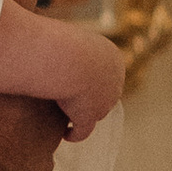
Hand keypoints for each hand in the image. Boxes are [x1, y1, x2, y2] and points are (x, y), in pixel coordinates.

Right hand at [48, 19, 125, 142]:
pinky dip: (75, 134)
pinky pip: (83, 131)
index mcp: (113, 58)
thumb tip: (56, 41)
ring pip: (96, 113)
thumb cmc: (59, 40)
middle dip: (92, 100)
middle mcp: (114, 82)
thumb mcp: (67, 36)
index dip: (92, 79)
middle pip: (105, 95)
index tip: (76, 82)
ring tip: (67, 118)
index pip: (105, 73)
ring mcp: (104, 102)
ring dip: (84, 116)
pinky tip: (65, 135)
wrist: (63, 56)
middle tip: (72, 102)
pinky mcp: (89, 117)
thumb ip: (67, 43)